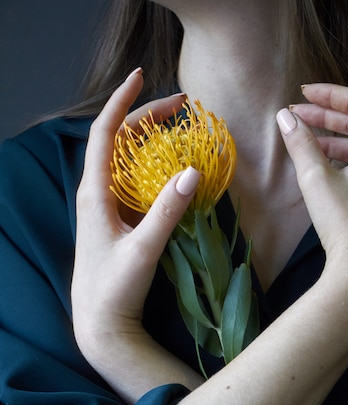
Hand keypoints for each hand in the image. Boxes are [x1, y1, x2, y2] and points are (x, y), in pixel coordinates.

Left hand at [72, 70, 200, 356]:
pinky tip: (172, 168)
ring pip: (127, 161)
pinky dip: (153, 167)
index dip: (122, 102)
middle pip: (118, 142)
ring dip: (150, 139)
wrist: (102, 323)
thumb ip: (167, 212)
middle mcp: (97, 195)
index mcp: (95, 194)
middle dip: (146, 117)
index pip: (105, 134)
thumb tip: (192, 171)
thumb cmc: (115, 288)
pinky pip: (134, 183)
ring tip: (178, 126)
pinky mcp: (118, 222)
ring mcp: (107, 208)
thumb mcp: (143, 250)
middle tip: (180, 104)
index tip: (141, 77)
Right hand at [277, 83, 347, 315]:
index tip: (302, 92)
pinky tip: (323, 167)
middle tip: (297, 114)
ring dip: (334, 139)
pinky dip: (344, 159)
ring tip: (305, 139)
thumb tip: (284, 117)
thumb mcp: (316, 179)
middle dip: (327, 116)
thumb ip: (300, 144)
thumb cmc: (346, 222)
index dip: (328, 94)